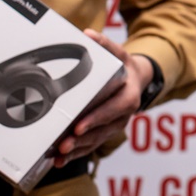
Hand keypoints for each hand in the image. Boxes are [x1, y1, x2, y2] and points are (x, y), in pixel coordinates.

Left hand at [53, 31, 153, 165]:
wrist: (137, 80)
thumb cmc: (124, 67)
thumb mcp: (119, 53)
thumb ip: (105, 45)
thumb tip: (88, 34)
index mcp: (129, 94)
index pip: (114, 108)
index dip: (97, 118)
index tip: (79, 126)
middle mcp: (125, 114)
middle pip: (104, 129)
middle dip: (82, 139)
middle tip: (63, 145)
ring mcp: (116, 125)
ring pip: (98, 141)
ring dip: (78, 150)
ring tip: (58, 155)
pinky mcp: (107, 132)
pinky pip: (93, 145)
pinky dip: (77, 154)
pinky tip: (60, 160)